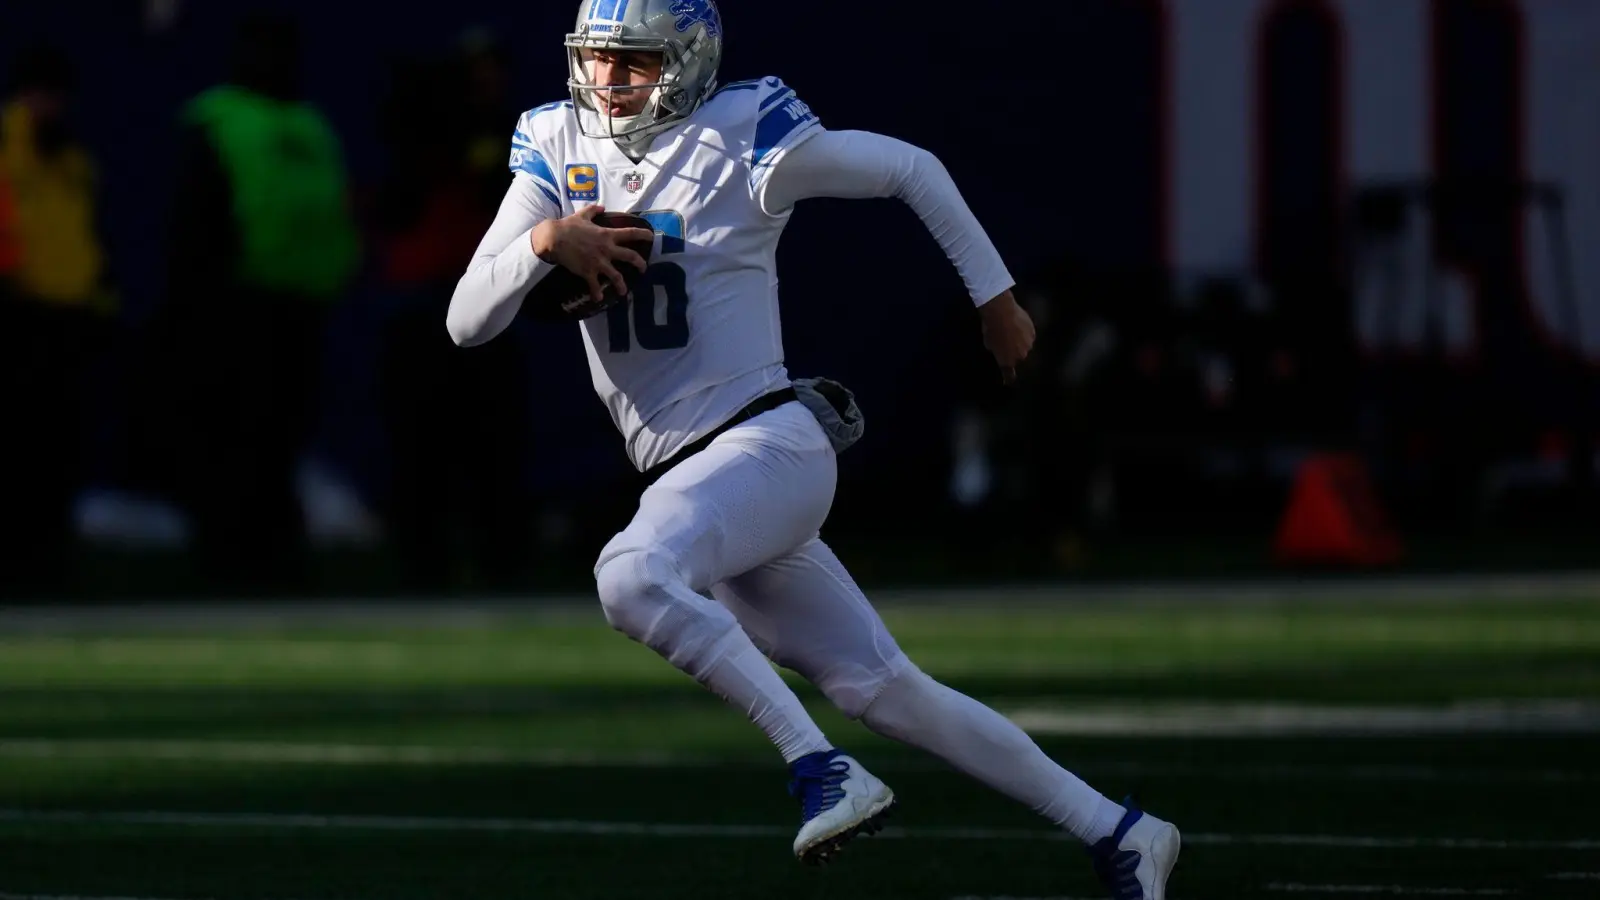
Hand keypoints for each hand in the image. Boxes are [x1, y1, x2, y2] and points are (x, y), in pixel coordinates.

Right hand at [531, 205, 654, 302]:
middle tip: (644, 269)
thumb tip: (602, 207)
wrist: (554, 239)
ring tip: (624, 292)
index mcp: (607, 235)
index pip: (631, 233)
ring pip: (617, 276)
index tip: (652, 237)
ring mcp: (599, 262)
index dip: (644, 235)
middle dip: (640, 264)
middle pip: (631, 257)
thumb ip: (594, 211)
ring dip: (622, 285)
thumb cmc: (568, 226)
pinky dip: (597, 294)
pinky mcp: (588, 272)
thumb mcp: (582, 215)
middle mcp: (607, 249)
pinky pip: (595, 286)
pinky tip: (598, 299)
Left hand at [979, 289, 1034, 384]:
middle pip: (1019, 358)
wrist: (1001, 312)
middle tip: (1007, 342)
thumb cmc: (991, 329)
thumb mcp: (989, 344)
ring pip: (1025, 347)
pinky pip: (1029, 336)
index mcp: (1007, 362)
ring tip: (1012, 331)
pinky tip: (1018, 325)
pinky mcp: (1033, 333)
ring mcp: (1029, 345)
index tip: (1008, 381)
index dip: (1009, 378)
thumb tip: (1000, 350)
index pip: (1010, 376)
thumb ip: (997, 351)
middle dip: (1014, 353)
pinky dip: (1025, 333)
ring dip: (1020, 343)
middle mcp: (1021, 356)